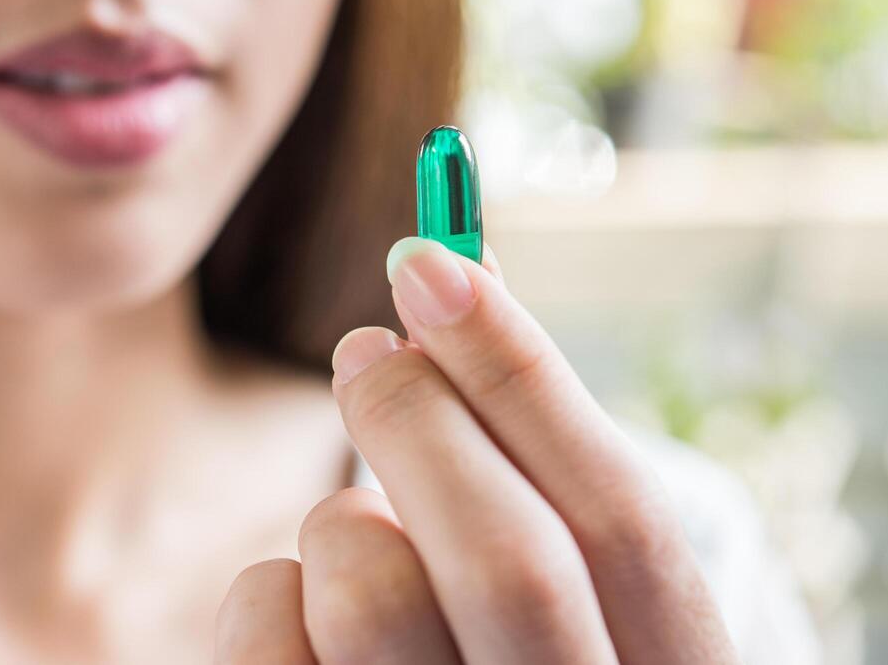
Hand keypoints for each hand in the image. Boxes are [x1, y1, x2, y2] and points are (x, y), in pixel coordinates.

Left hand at [215, 238, 739, 664]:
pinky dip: (270, 592)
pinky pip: (267, 629)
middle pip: (508, 560)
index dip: (520, 373)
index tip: (433, 261)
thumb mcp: (572, 578)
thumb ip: (529, 449)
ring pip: (371, 593)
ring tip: (354, 528)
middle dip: (417, 416)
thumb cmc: (517, 645)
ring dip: (342, 519)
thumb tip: (450, 270)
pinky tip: (307, 610)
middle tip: (363, 347)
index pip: (621, 520)